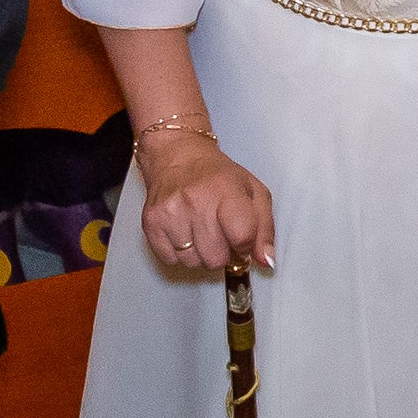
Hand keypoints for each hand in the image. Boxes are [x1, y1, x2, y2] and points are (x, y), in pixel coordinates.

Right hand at [136, 132, 274, 274]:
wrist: (177, 155)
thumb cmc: (218, 176)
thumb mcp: (253, 192)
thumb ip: (265, 229)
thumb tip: (267, 262)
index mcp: (226, 190)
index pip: (242, 237)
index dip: (245, 245)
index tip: (241, 238)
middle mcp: (196, 201)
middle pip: (216, 258)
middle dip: (222, 252)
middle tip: (219, 232)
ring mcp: (171, 212)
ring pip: (193, 262)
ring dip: (199, 253)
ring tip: (199, 230)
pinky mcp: (151, 222)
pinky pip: (170, 260)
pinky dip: (178, 253)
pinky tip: (182, 232)